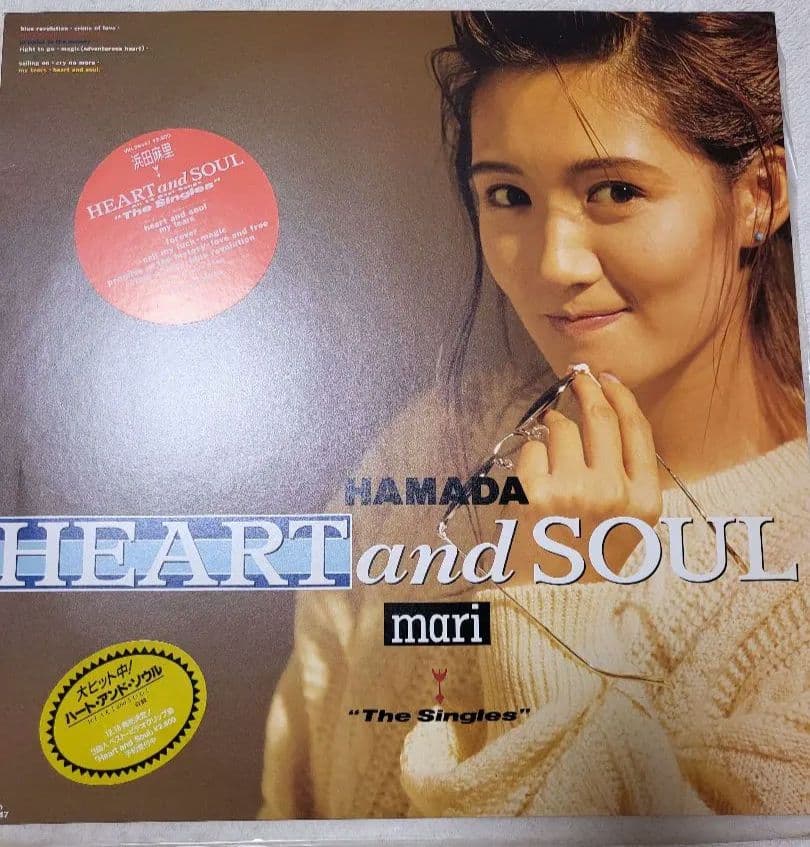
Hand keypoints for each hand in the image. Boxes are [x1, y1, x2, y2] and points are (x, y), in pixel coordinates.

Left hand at [502, 370, 662, 584]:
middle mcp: (613, 493)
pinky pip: (533, 447)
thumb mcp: (628, 521)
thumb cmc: (589, 554)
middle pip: (601, 418)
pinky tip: (534, 473)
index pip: (637, 430)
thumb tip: (608, 409)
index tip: (608, 379)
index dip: (621, 396)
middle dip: (587, 388)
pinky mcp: (534, 494)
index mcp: (644, 500)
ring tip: (551, 444)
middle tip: (578, 377)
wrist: (552, 597)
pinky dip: (531, 452)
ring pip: (562, 428)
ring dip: (554, 426)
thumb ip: (628, 473)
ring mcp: (572, 492)